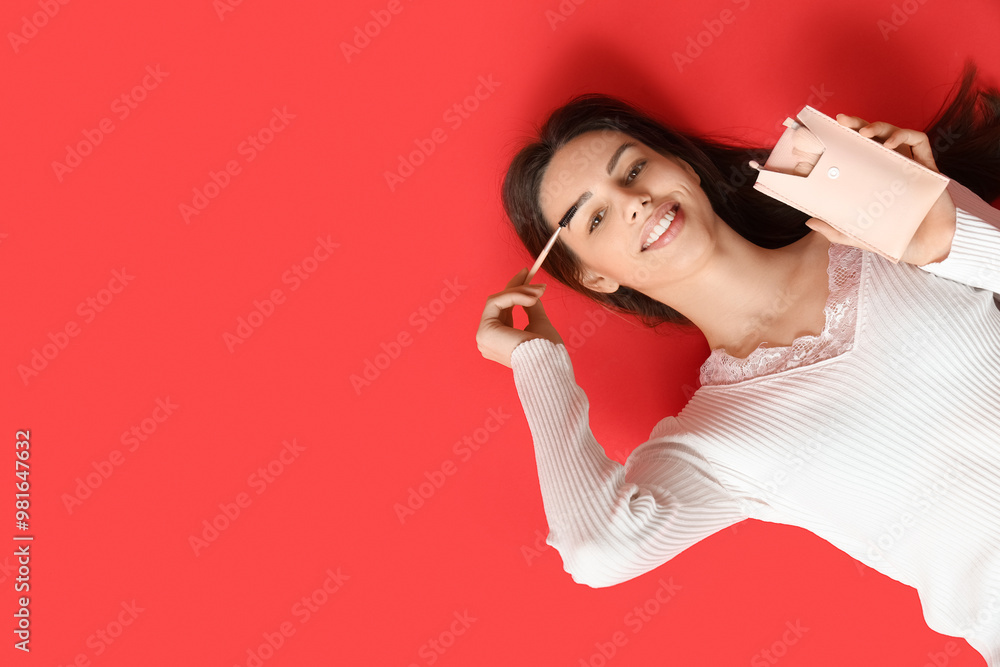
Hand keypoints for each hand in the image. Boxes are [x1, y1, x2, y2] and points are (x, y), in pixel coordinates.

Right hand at [476, 268, 563, 367]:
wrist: (546, 363)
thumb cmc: (546, 350)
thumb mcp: (539, 324)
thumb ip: (532, 308)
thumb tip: (532, 293)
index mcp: (499, 341)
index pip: (502, 310)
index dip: (513, 291)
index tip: (526, 276)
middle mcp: (487, 339)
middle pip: (497, 303)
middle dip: (514, 286)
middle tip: (528, 272)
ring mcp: (483, 336)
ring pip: (497, 300)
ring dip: (519, 291)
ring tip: (539, 291)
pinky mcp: (485, 331)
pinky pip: (496, 303)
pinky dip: (515, 296)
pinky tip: (531, 299)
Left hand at [803, 114, 955, 265]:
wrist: (924, 248)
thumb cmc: (891, 237)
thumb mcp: (856, 234)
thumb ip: (833, 229)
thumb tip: (808, 221)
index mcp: (872, 175)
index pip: (856, 149)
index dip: (844, 137)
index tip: (827, 131)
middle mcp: (889, 165)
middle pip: (873, 136)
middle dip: (857, 123)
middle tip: (842, 121)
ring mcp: (908, 163)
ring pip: (894, 132)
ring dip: (878, 127)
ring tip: (863, 132)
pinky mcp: (927, 166)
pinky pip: (919, 141)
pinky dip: (904, 136)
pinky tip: (890, 144)